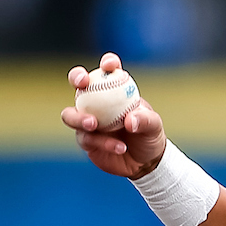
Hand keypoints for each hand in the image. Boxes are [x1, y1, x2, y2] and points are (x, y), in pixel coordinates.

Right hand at [61, 52, 167, 178]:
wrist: (145, 163)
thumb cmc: (150, 137)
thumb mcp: (154, 126)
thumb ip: (145, 120)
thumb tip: (129, 120)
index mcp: (115, 91)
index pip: (109, 71)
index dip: (107, 63)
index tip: (110, 65)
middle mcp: (97, 102)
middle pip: (79, 84)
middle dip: (76, 77)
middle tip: (83, 83)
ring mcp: (87, 120)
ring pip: (71, 114)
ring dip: (79, 117)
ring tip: (93, 124)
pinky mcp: (85, 139)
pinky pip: (86, 138)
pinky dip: (102, 142)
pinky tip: (120, 147)